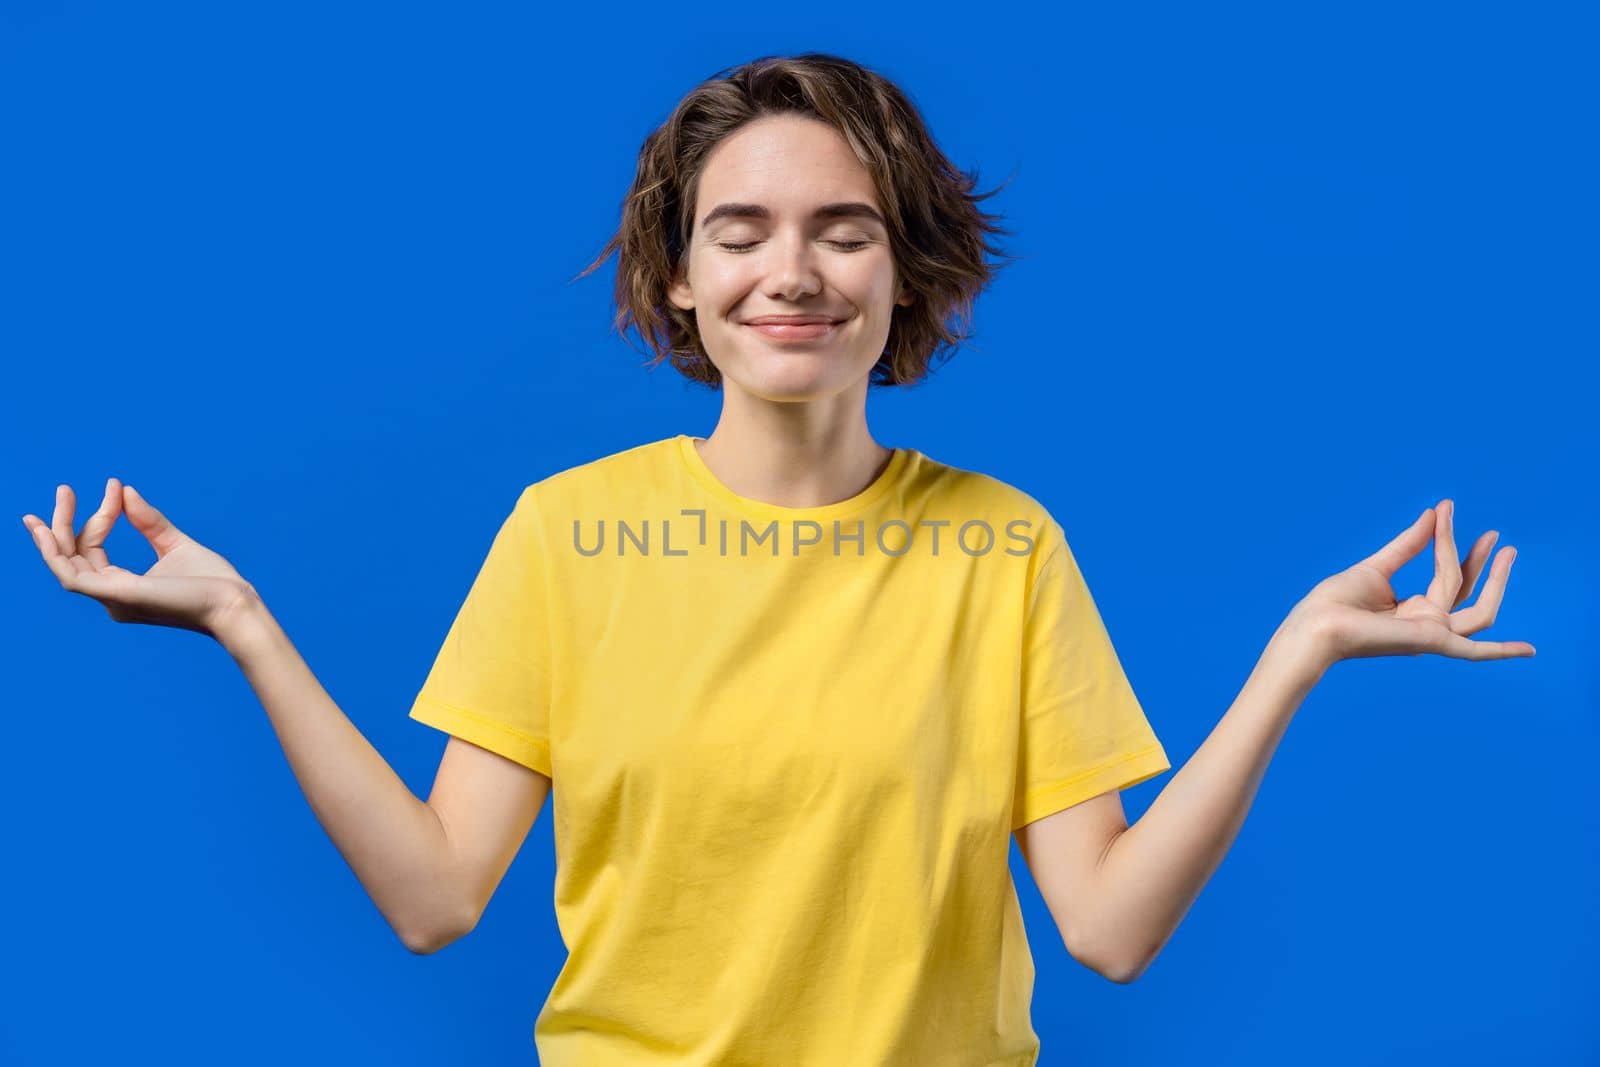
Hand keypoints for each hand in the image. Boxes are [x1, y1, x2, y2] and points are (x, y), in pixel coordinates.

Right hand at [23, 478, 258, 638]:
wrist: (233, 603)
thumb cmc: (212, 582)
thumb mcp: (175, 544)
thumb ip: (149, 521)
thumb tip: (125, 491)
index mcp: (123, 588)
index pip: (95, 550)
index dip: (100, 516)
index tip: (113, 486)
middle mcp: (112, 597)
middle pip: (73, 557)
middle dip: (63, 523)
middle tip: (64, 489)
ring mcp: (112, 599)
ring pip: (66, 565)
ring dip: (54, 533)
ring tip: (58, 498)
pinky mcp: (118, 595)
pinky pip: (72, 578)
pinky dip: (56, 554)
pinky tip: (50, 532)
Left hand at [1290, 498, 1534, 666]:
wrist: (1316, 624)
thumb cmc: (1334, 602)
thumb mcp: (1377, 567)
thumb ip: (1408, 544)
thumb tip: (1433, 515)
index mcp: (1412, 609)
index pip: (1446, 576)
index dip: (1450, 541)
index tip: (1446, 507)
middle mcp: (1425, 623)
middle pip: (1465, 590)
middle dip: (1480, 561)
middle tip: (1495, 534)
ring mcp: (1430, 635)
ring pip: (1479, 610)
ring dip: (1494, 580)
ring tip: (1504, 548)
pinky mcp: (1430, 642)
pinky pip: (1474, 651)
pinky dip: (1502, 652)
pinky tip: (1529, 650)